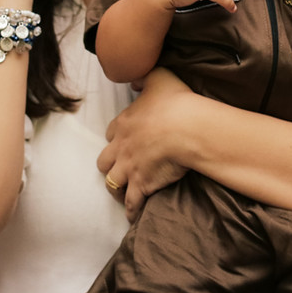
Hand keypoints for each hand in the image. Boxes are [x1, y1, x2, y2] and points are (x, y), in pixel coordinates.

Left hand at [98, 69, 195, 219]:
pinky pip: (132, 203)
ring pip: (112, 183)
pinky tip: (134, 216)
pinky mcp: (142, 185)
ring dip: (117, 188)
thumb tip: (135, 80)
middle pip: (104, 161)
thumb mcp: (158, 77)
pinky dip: (132, 211)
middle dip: (110, 165)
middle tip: (121, 168)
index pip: (111, 133)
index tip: (123, 141)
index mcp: (124, 123)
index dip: (116, 138)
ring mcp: (130, 168)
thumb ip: (144, 76)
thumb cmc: (176, 101)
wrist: (187, 128)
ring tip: (124, 193)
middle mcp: (121, 147)